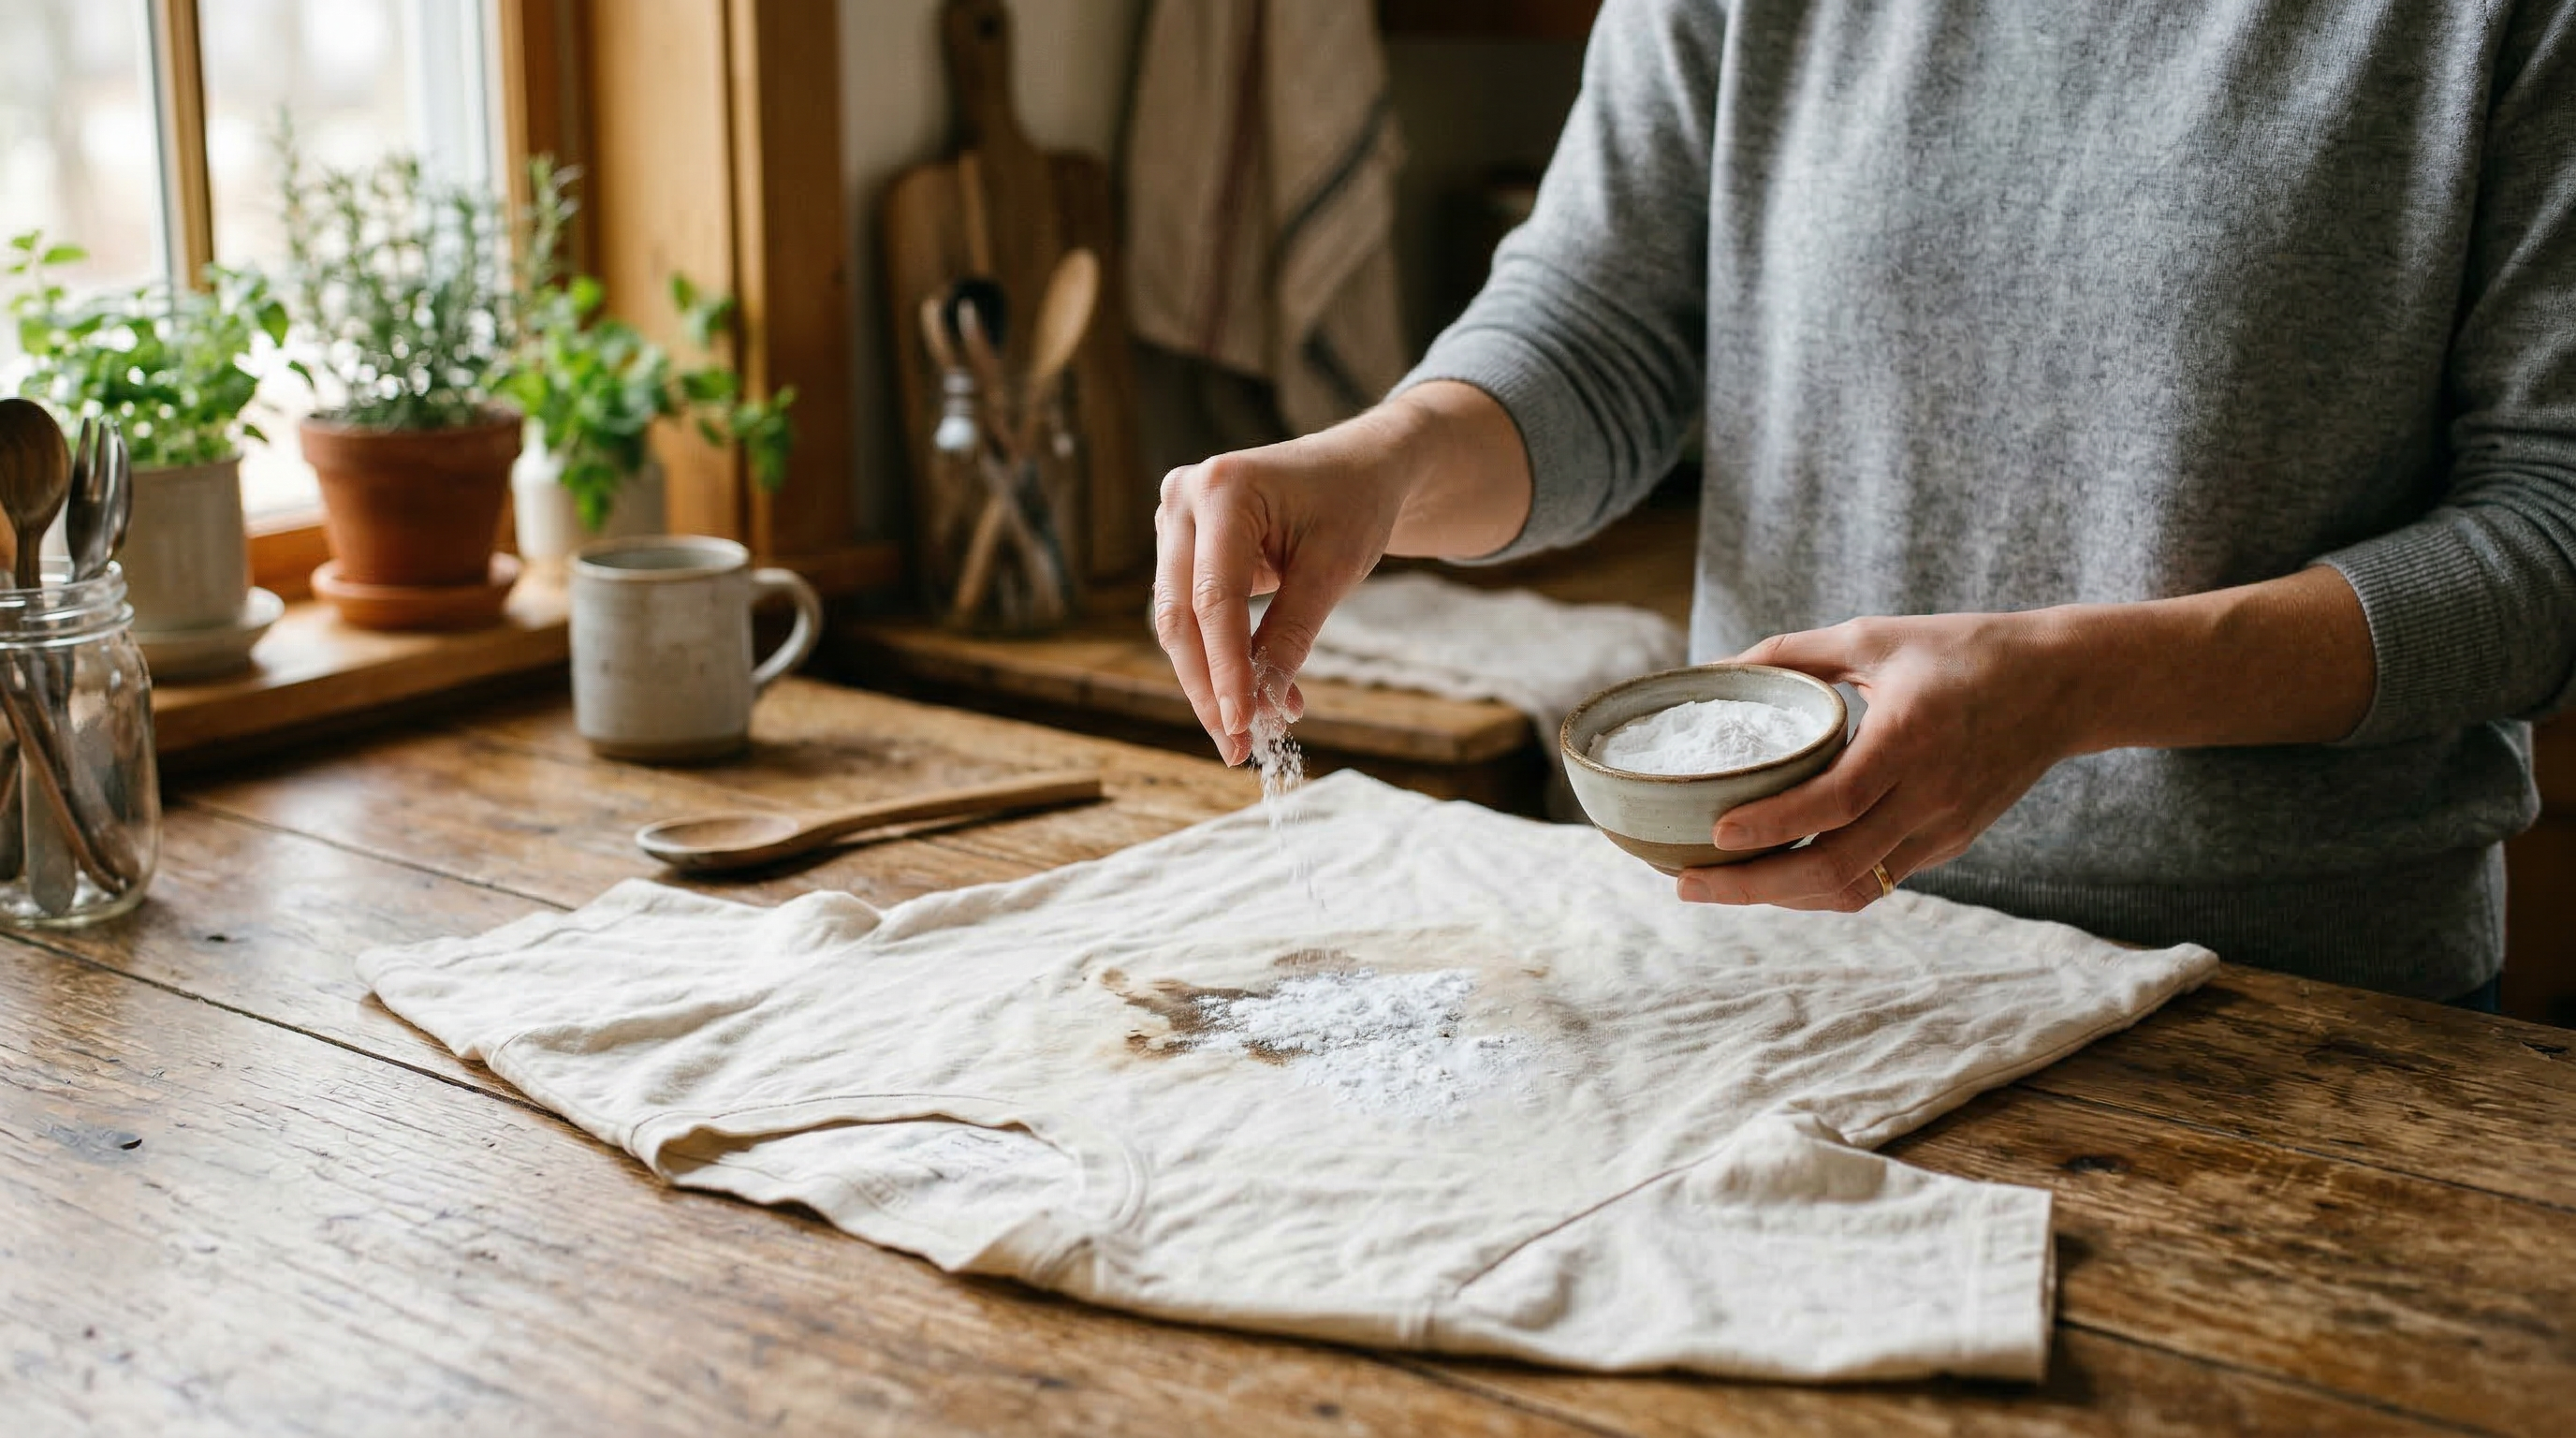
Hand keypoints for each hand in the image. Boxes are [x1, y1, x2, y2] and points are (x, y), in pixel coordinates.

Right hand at [1153, 416, 1413, 765]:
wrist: (1358, 467)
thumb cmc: (1352, 504)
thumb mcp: (1333, 569)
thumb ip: (1292, 633)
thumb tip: (1264, 704)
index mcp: (1223, 488)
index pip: (1215, 599)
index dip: (1226, 670)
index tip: (1242, 726)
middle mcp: (1183, 498)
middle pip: (1182, 616)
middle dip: (1209, 688)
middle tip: (1236, 747)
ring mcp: (1174, 520)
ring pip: (1178, 622)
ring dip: (1210, 682)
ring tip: (1247, 733)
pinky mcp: (1180, 544)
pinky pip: (1190, 613)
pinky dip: (1218, 658)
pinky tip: (1252, 697)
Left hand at [1678, 610, 2090, 910]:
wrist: (2061, 685)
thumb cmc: (1960, 650)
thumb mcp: (1873, 636)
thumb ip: (1792, 654)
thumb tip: (1712, 670)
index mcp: (1910, 737)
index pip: (1836, 801)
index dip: (1773, 824)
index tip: (1715, 832)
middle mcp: (1931, 794)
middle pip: (1836, 867)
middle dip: (1754, 887)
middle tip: (1688, 884)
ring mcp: (1944, 828)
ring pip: (1855, 889)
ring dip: (1782, 898)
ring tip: (1720, 886)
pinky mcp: (1950, 844)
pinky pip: (1877, 882)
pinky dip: (1821, 888)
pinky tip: (1775, 877)